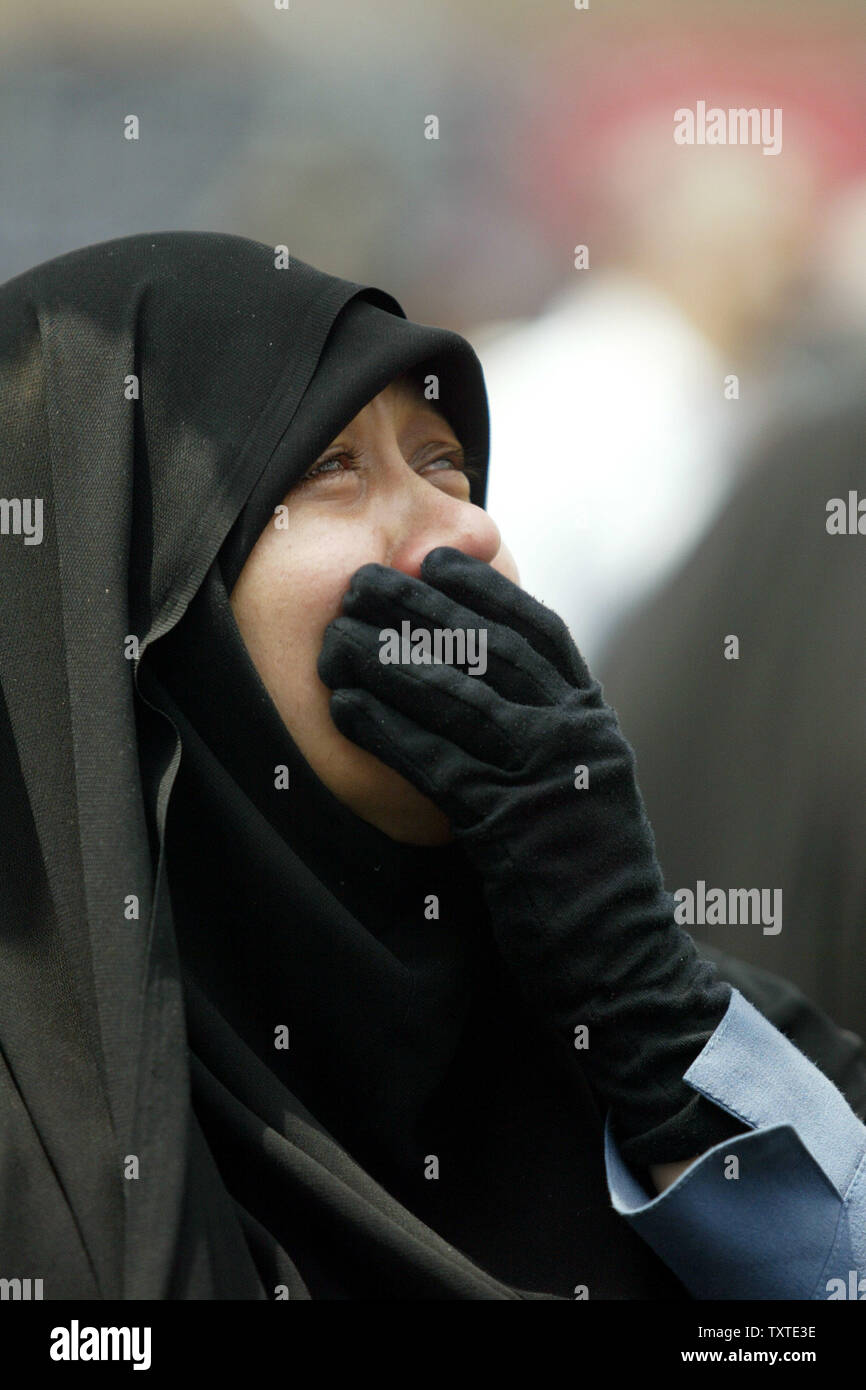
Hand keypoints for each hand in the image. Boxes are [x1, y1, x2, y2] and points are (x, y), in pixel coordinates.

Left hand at [318, 546, 732, 1159]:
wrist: (622, 965)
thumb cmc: (587, 879)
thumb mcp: (581, 792)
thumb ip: (544, 738)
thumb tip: (479, 690)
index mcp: (595, 723)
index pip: (540, 631)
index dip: (483, 589)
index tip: (432, 562)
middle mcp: (578, 737)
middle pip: (488, 648)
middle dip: (418, 609)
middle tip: (362, 584)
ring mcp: (547, 780)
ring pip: (456, 695)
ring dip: (387, 659)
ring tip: (337, 637)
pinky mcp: (511, 828)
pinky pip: (435, 762)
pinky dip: (387, 729)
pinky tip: (347, 707)